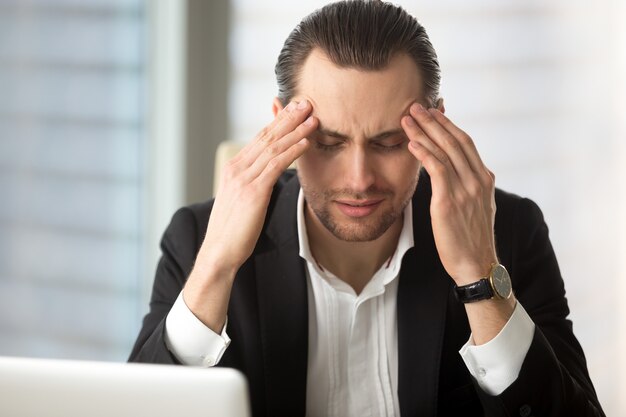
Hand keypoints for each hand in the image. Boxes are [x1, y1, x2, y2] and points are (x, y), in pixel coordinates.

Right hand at [199, 99, 317, 275]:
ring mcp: (243, 178)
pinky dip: (292, 151)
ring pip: (273, 147)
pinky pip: (275, 165)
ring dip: (295, 130)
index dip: (278, 122)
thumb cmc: (233, 231)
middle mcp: (237, 168)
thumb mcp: (241, 200)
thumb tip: (269, 176)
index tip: (294, 109)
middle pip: (267, 136)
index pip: (259, 138)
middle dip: (288, 118)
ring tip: (313, 118)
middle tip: (307, 102)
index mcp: (234, 168)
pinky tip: (306, 142)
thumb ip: (254, 183)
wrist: (219, 252)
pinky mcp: (253, 191)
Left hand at [401, 103, 496, 284]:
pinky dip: (424, 153)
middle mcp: (477, 180)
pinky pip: (437, 170)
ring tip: (408, 118)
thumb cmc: (471, 239)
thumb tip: (455, 174)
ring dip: (424, 131)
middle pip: (454, 140)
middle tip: (417, 106)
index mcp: (484, 179)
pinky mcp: (450, 201)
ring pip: (444, 151)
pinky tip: (412, 143)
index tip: (434, 112)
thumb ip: (468, 187)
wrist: (476, 264)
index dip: (448, 125)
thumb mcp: (475, 208)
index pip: (465, 143)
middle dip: (434, 121)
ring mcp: (466, 190)